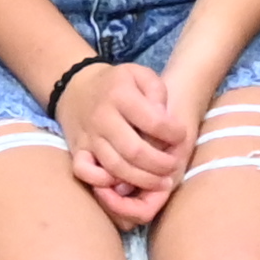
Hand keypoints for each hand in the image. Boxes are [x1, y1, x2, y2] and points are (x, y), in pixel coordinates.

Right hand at [56, 60, 192, 219]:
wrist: (78, 87)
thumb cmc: (118, 84)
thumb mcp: (140, 74)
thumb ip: (157, 91)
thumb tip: (164, 118)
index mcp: (121, 95)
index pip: (153, 121)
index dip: (173, 133)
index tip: (182, 136)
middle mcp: (102, 117)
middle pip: (135, 151)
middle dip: (160, 164)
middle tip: (174, 166)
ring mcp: (89, 136)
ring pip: (115, 167)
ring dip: (142, 180)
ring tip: (162, 182)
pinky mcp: (78, 150)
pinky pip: (83, 172)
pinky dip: (102, 182)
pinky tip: (121, 185)